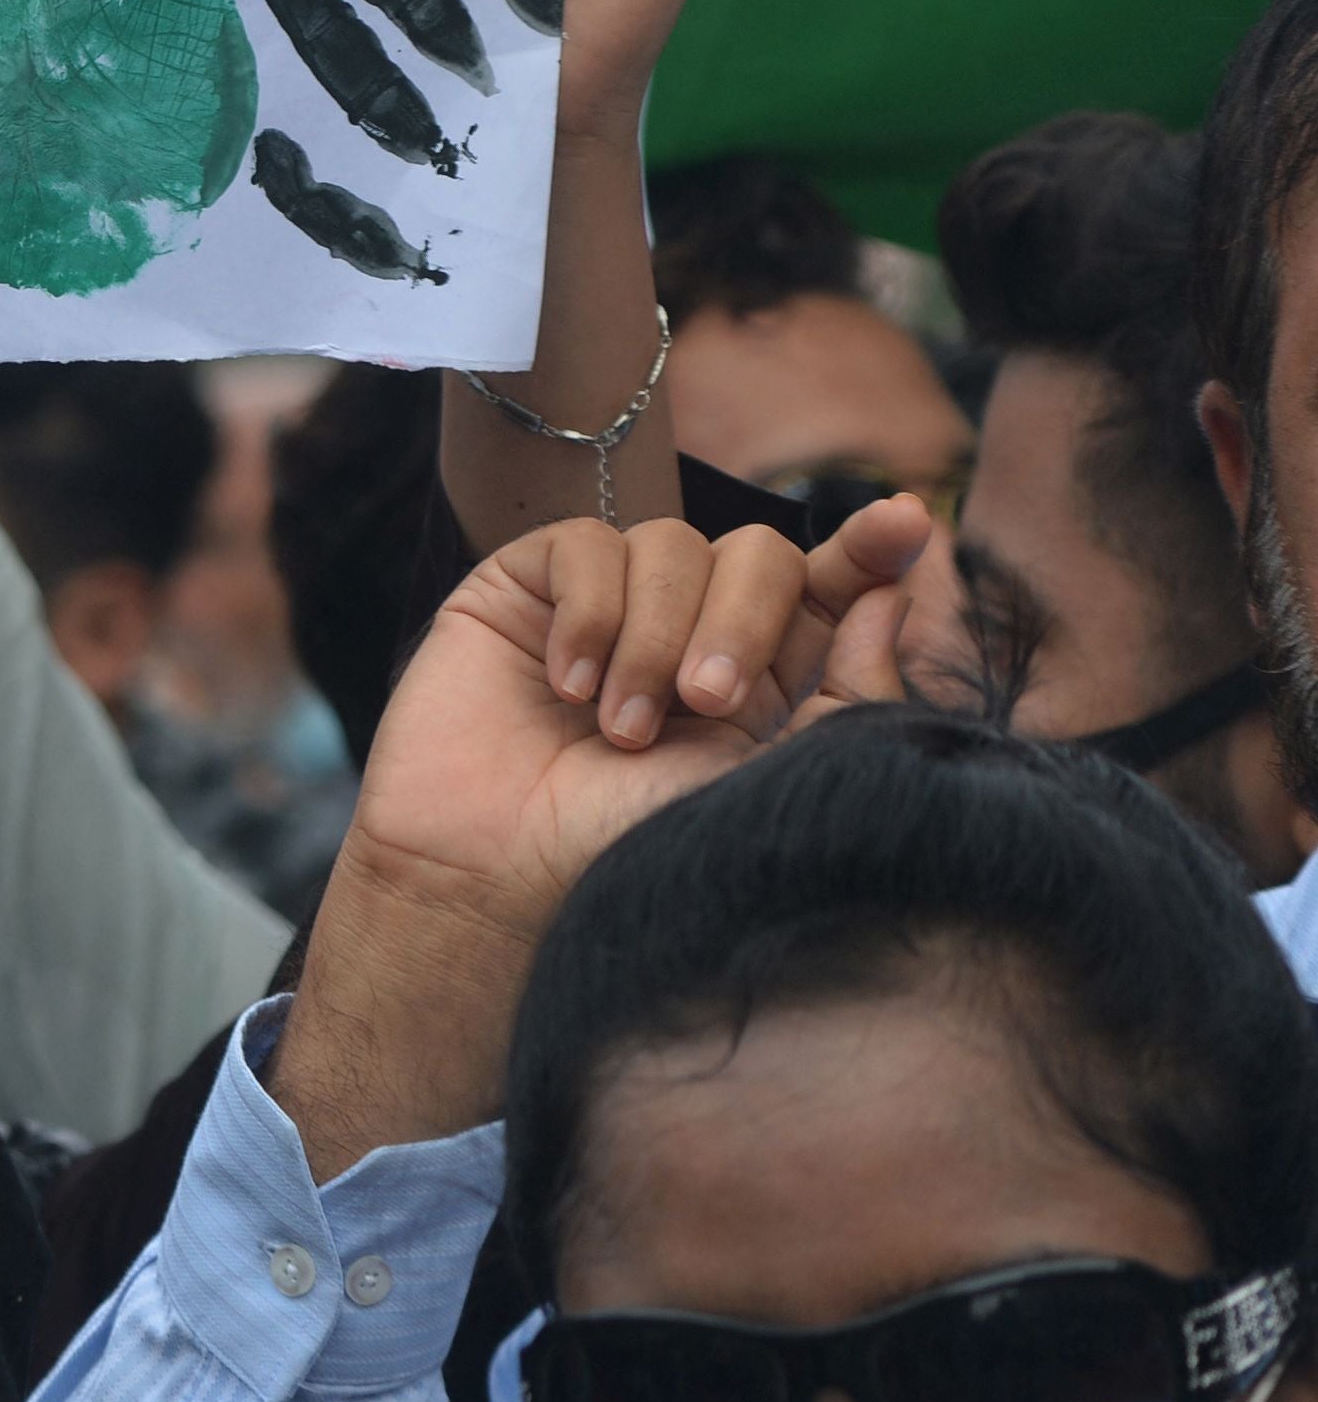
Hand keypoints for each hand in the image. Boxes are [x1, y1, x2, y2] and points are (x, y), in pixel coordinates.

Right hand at [274, 498, 926, 1177]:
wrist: (498, 876)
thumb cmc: (633, 850)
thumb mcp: (770, 783)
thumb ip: (846, 699)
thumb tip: (887, 600)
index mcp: (765, 677)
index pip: (827, 589)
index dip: (868, 549)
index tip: (903, 525)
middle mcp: (691, 629)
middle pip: (760, 554)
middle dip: (746, 619)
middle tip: (706, 703)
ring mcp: (609, 604)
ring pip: (672, 545)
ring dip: (654, 637)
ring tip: (618, 729)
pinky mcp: (529, 588)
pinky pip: (586, 546)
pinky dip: (588, 613)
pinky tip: (565, 686)